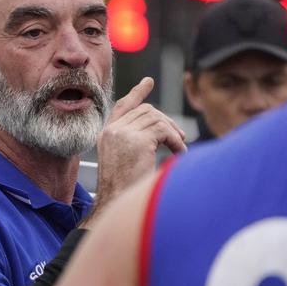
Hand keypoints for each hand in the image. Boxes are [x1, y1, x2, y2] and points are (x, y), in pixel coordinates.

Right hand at [81, 77, 185, 226]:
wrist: (115, 204)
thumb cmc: (122, 190)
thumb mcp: (123, 160)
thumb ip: (133, 141)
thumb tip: (158, 130)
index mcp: (106, 134)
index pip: (123, 105)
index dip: (137, 93)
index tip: (147, 82)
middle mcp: (112, 130)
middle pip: (146, 110)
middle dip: (167, 120)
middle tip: (180, 137)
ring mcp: (123, 134)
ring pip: (156, 118)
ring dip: (173, 132)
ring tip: (180, 148)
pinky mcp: (137, 141)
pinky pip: (164, 131)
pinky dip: (176, 141)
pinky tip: (179, 154)